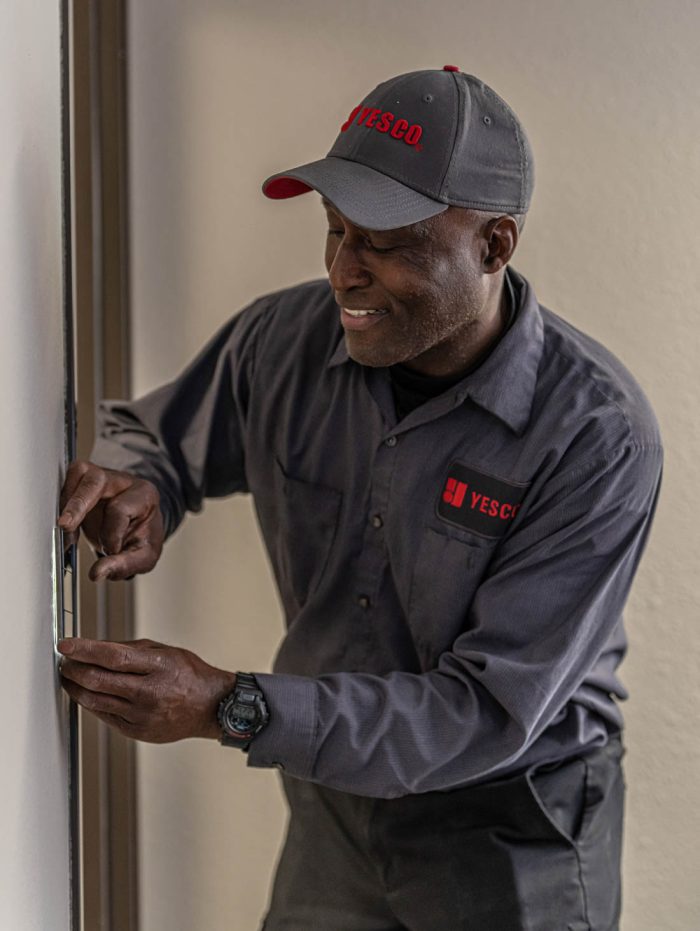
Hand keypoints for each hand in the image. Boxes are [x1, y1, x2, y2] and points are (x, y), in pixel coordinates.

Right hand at [57, 459, 164, 581]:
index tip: (111, 551)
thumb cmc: (142, 537)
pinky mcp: (83, 481)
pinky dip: (61, 505)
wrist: (138, 527)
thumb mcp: (143, 556)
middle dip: (77, 504)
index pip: (119, 509)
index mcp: (144, 495)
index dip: (111, 534)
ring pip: (77, 475)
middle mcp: (122, 480)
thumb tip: (97, 573)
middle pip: (96, 481)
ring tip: (67, 533)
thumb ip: (124, 565)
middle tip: (65, 526)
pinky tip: (64, 527)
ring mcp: (101, 477)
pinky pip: (66, 484)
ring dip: (67, 505)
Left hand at [57, 637, 235, 741]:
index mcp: (159, 666)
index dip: (85, 650)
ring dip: (76, 687)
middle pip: (98, 680)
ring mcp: (142, 715)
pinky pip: (105, 716)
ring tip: (70, 678)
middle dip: (74, 669)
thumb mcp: (166, 651)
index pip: (113, 656)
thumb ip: (131, 648)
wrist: (210, 707)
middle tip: (66, 661)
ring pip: (95, 701)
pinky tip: (88, 695)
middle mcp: (150, 692)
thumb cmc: (190, 676)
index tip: (67, 644)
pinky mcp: (137, 731)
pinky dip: (91, 703)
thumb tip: (97, 647)